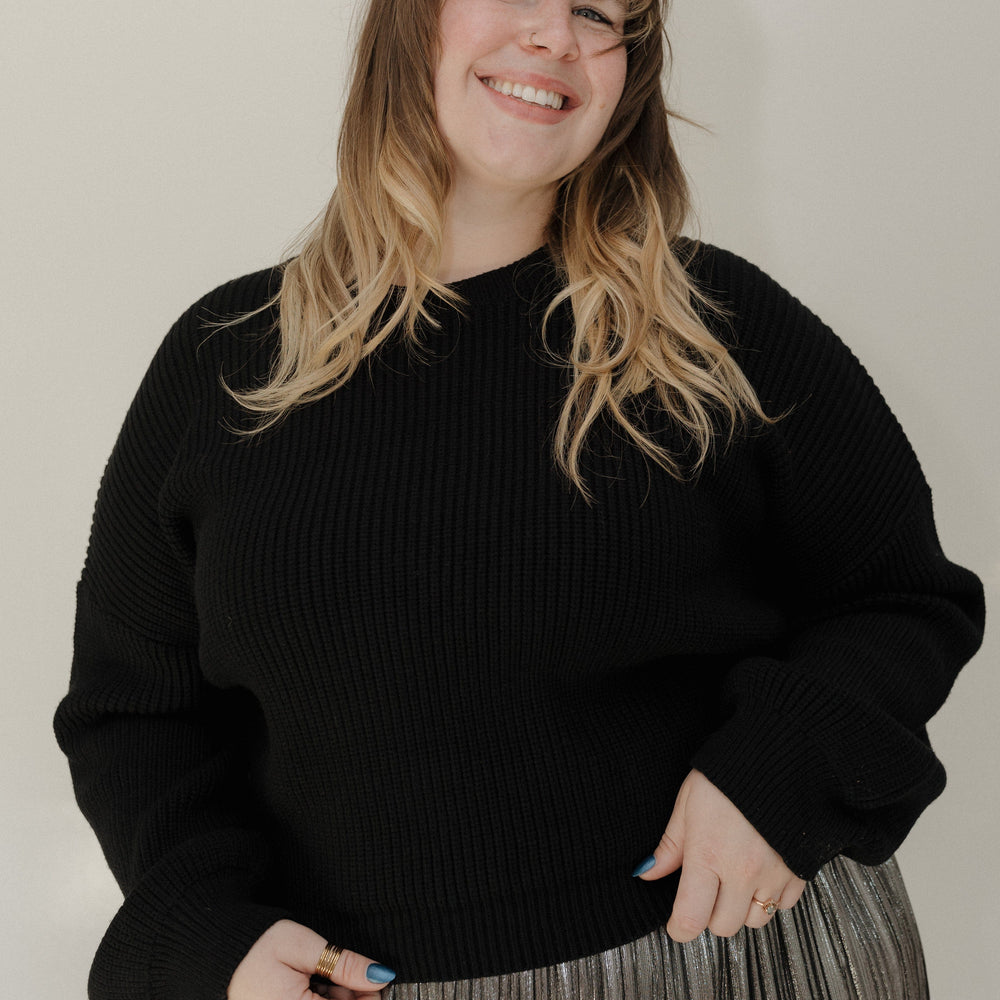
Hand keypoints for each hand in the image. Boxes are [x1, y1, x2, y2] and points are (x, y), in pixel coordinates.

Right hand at [228, 919, 395, 999]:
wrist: (222, 955)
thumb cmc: (257, 947)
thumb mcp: (305, 947)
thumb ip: (345, 964)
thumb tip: (381, 976)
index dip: (369, 996)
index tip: (374, 980)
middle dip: (351, 996)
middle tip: (338, 972)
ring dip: (339, 998)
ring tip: (320, 976)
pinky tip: (315, 986)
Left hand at [634, 770, 805, 941]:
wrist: (777, 756)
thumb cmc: (726, 777)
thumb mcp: (687, 805)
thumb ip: (669, 846)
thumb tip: (647, 873)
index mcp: (708, 854)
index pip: (691, 917)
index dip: (679, 928)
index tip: (676, 924)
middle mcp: (742, 871)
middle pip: (723, 926)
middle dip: (709, 914)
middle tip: (705, 889)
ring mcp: (774, 873)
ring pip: (754, 920)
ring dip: (741, 908)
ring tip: (733, 878)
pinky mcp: (800, 870)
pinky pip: (784, 906)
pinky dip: (770, 897)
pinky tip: (760, 872)